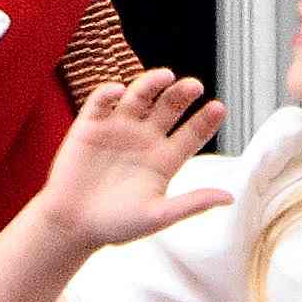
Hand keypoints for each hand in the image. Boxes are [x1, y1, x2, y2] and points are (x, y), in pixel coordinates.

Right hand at [30, 69, 229, 250]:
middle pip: (169, 108)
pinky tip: (118, 91)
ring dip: (151, 83)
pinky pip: (101, 101)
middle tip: (194, 86)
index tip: (218, 108)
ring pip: (139, 96)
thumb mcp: (158, 216)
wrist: (72, 225)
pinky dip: (108, 93)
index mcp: (164, 160)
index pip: (192, 134)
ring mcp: (118, 129)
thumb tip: (230, 197)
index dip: (205, 121)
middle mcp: (144, 139)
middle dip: (182, 95)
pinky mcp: (90, 125)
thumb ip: (192, 204)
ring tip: (165, 76)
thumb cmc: (116, 225)